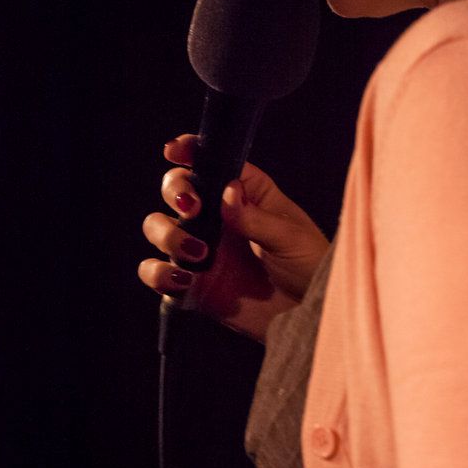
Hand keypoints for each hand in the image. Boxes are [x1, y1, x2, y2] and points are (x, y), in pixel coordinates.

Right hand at [140, 134, 330, 340]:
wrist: (309, 316)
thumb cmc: (310, 266)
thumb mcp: (291, 238)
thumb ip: (256, 217)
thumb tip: (227, 191)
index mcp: (247, 195)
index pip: (213, 163)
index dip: (190, 152)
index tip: (175, 150)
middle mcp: (218, 218)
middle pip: (177, 189)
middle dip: (176, 191)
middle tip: (193, 207)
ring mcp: (201, 250)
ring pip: (158, 227)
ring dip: (167, 234)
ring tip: (200, 253)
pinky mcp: (192, 285)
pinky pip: (157, 273)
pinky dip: (158, 273)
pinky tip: (183, 279)